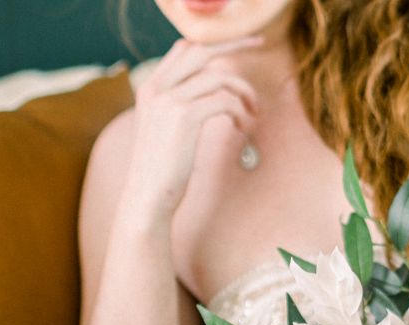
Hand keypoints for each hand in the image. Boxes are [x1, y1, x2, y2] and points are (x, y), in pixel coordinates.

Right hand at [123, 37, 261, 221]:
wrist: (148, 195)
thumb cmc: (163, 170)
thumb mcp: (166, 131)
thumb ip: (181, 107)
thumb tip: (213, 97)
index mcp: (151, 87)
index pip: (184, 49)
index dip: (213, 44)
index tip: (239, 44)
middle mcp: (157, 87)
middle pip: (201, 49)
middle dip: (234, 43)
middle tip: (260, 44)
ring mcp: (169, 100)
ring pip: (218, 77)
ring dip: (243, 91)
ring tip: (253, 111)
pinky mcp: (185, 117)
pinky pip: (224, 101)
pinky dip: (240, 112)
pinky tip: (242, 127)